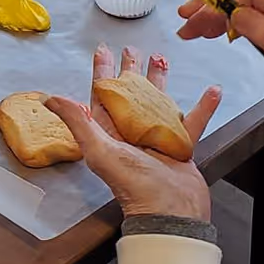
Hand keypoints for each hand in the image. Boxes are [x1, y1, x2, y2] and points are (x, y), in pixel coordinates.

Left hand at [46, 46, 220, 220]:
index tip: (103, 51)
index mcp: (109, 133)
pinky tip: (212, 91)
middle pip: (130, 94)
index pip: (102, 95)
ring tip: (161, 59)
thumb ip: (77, 122)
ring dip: (160, 81)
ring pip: (158, 102)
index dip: (102, 72)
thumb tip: (50, 99)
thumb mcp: (99, 150)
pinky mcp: (180, 146)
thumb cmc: (134, 186)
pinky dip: (203, 106)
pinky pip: (193, 121)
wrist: (170, 212)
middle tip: (132, 51)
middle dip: (130, 71)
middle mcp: (131, 133)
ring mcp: (157, 138)